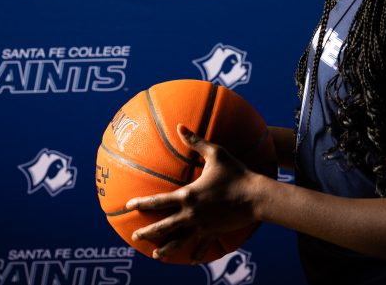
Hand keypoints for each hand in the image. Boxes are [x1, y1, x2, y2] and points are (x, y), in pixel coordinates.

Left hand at [126, 123, 258, 261]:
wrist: (256, 196)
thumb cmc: (236, 172)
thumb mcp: (216, 153)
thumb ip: (195, 141)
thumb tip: (180, 126)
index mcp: (188, 195)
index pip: (158, 201)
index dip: (141, 203)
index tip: (129, 205)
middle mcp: (191, 214)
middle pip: (163, 226)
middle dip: (147, 232)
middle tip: (134, 236)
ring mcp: (202, 226)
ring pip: (179, 242)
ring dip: (166, 250)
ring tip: (155, 255)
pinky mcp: (214, 233)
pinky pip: (203, 246)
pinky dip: (197, 253)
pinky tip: (192, 260)